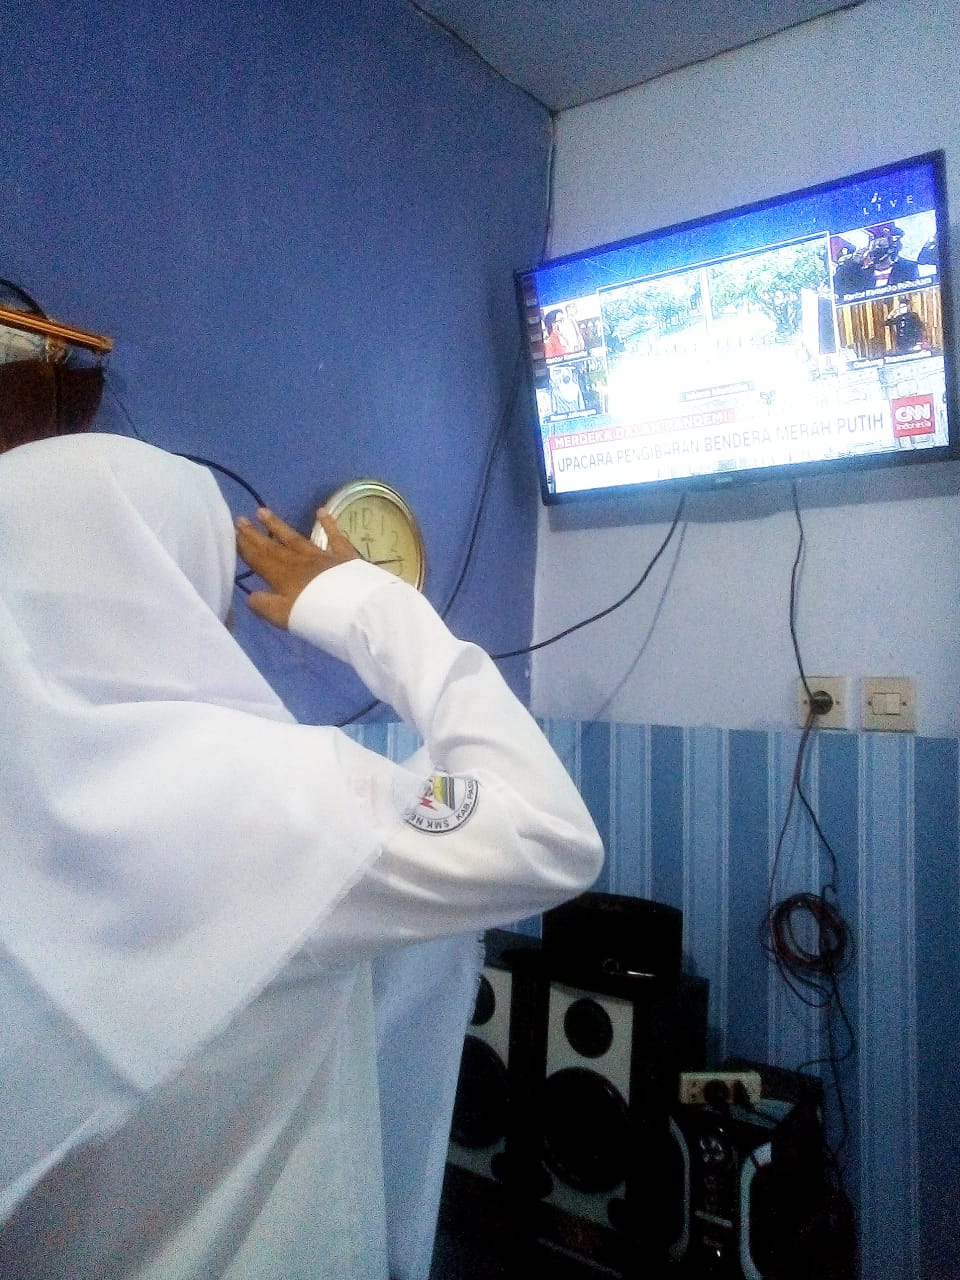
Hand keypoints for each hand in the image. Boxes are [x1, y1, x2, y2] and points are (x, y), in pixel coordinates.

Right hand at [235, 507, 358, 628]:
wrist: (353, 609)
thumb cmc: (315, 616)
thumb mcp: (282, 617)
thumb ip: (264, 605)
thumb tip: (252, 596)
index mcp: (282, 576)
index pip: (259, 559)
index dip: (245, 546)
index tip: (233, 533)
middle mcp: (298, 561)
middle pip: (272, 546)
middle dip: (254, 533)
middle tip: (240, 518)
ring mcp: (321, 556)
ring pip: (295, 537)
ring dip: (278, 525)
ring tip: (263, 511)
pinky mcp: (343, 555)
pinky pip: (334, 536)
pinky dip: (328, 523)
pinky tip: (321, 511)